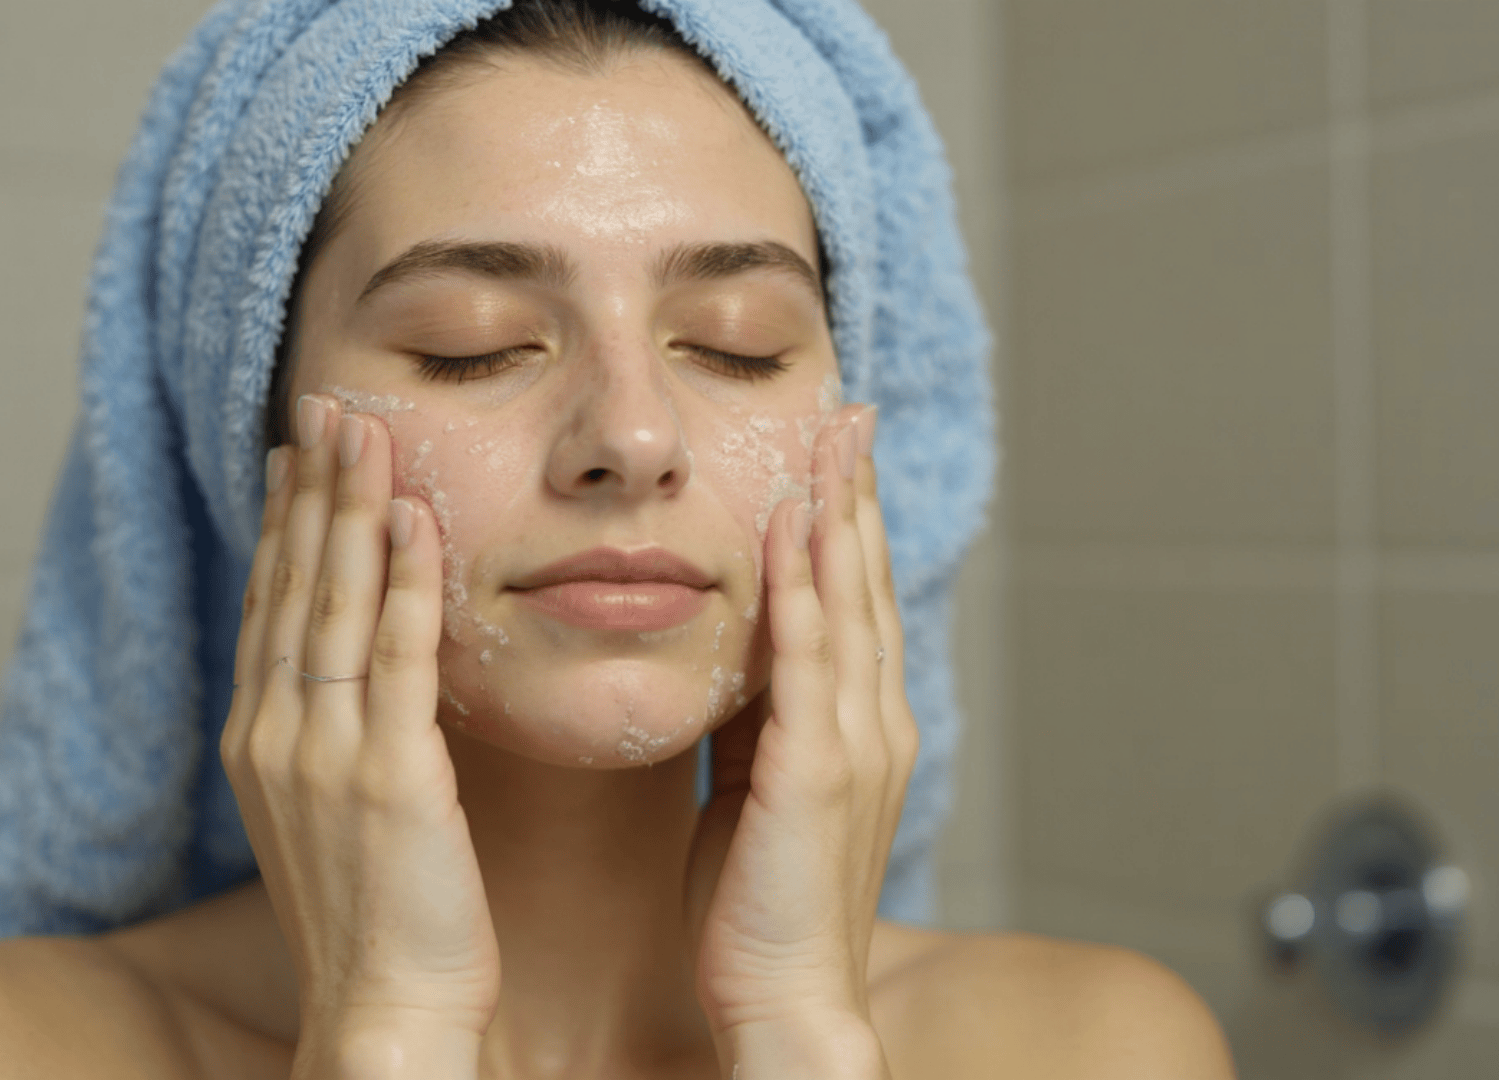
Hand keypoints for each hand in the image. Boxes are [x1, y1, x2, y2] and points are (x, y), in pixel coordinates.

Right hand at [219, 394, 498, 1071]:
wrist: (384, 1011)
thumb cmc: (375, 917)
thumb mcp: (329, 811)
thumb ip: (331, 732)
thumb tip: (347, 672)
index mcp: (259, 741)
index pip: (268, 606)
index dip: (280, 523)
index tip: (294, 454)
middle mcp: (276, 736)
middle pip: (292, 586)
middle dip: (310, 489)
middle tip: (328, 406)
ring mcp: (324, 754)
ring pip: (334, 604)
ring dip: (351, 508)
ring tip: (366, 430)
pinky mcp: (388, 778)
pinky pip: (397, 659)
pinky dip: (404, 583)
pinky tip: (416, 519)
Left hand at [682, 404, 911, 1073]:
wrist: (785, 995)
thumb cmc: (760, 903)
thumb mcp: (757, 787)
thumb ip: (758, 717)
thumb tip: (733, 657)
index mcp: (859, 726)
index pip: (855, 600)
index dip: (848, 520)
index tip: (836, 450)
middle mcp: (873, 722)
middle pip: (865, 583)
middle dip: (856, 492)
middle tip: (850, 413)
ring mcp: (854, 743)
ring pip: (848, 604)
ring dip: (837, 515)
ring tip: (828, 438)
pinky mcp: (815, 771)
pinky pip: (808, 662)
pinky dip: (803, 590)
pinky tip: (789, 529)